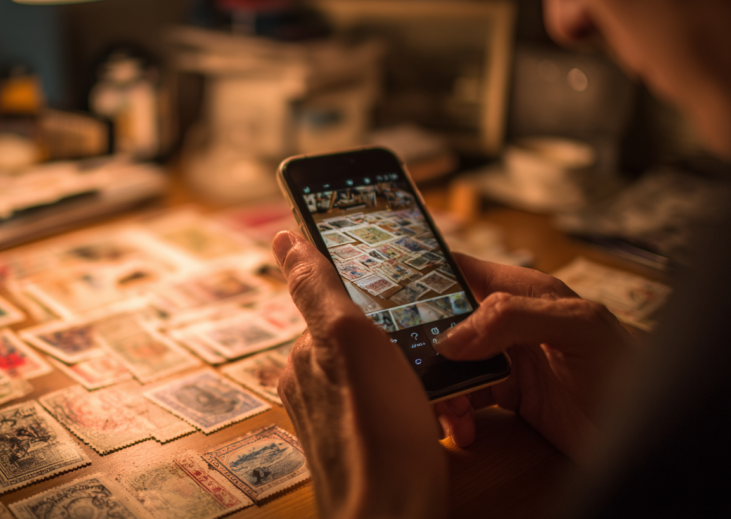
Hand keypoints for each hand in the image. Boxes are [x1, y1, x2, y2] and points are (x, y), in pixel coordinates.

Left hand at [273, 231, 447, 518]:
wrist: (392, 515)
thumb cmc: (375, 429)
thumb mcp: (348, 340)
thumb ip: (317, 288)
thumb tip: (284, 238)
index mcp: (305, 358)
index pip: (338, 306)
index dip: (378, 300)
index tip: (412, 298)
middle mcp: (312, 389)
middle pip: (367, 343)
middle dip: (406, 342)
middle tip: (441, 348)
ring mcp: (338, 422)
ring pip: (387, 379)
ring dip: (419, 380)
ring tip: (446, 396)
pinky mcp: (365, 448)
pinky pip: (397, 413)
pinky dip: (422, 410)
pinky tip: (439, 420)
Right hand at [433, 253, 635, 462]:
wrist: (654, 440)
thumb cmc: (630, 373)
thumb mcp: (580, 329)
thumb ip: (516, 318)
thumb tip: (454, 336)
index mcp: (526, 293)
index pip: (464, 270)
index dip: (425, 275)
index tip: (387, 291)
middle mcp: (512, 324)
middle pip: (447, 324)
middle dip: (425, 347)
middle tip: (416, 372)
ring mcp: (511, 361)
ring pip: (451, 366)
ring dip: (440, 390)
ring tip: (448, 415)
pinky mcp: (512, 398)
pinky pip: (467, 401)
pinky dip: (457, 417)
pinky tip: (464, 430)